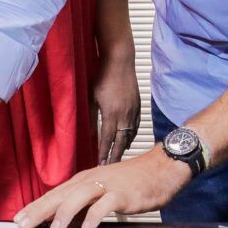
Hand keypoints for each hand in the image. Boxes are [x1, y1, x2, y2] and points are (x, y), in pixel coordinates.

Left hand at [14, 146, 190, 227]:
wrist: (162, 167)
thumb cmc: (134, 181)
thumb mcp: (104, 189)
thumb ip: (86, 203)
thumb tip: (66, 220)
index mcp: (85, 180)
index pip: (55, 194)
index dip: (36, 206)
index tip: (19, 219)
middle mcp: (92, 180)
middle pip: (60, 194)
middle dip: (40, 210)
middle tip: (23, 224)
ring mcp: (107, 185)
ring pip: (80, 196)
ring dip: (65, 212)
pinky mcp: (123, 193)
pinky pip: (106, 204)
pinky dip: (95, 215)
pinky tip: (87, 227)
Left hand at [91, 50, 140, 164]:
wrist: (120, 61)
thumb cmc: (103, 76)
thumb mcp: (91, 98)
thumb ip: (91, 117)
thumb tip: (90, 133)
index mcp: (111, 114)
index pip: (107, 139)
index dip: (104, 153)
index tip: (101, 164)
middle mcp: (124, 115)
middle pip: (121, 141)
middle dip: (116, 155)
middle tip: (111, 167)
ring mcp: (133, 110)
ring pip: (130, 134)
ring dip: (124, 147)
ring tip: (119, 156)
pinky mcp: (138, 105)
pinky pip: (136, 126)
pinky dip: (132, 135)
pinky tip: (128, 140)